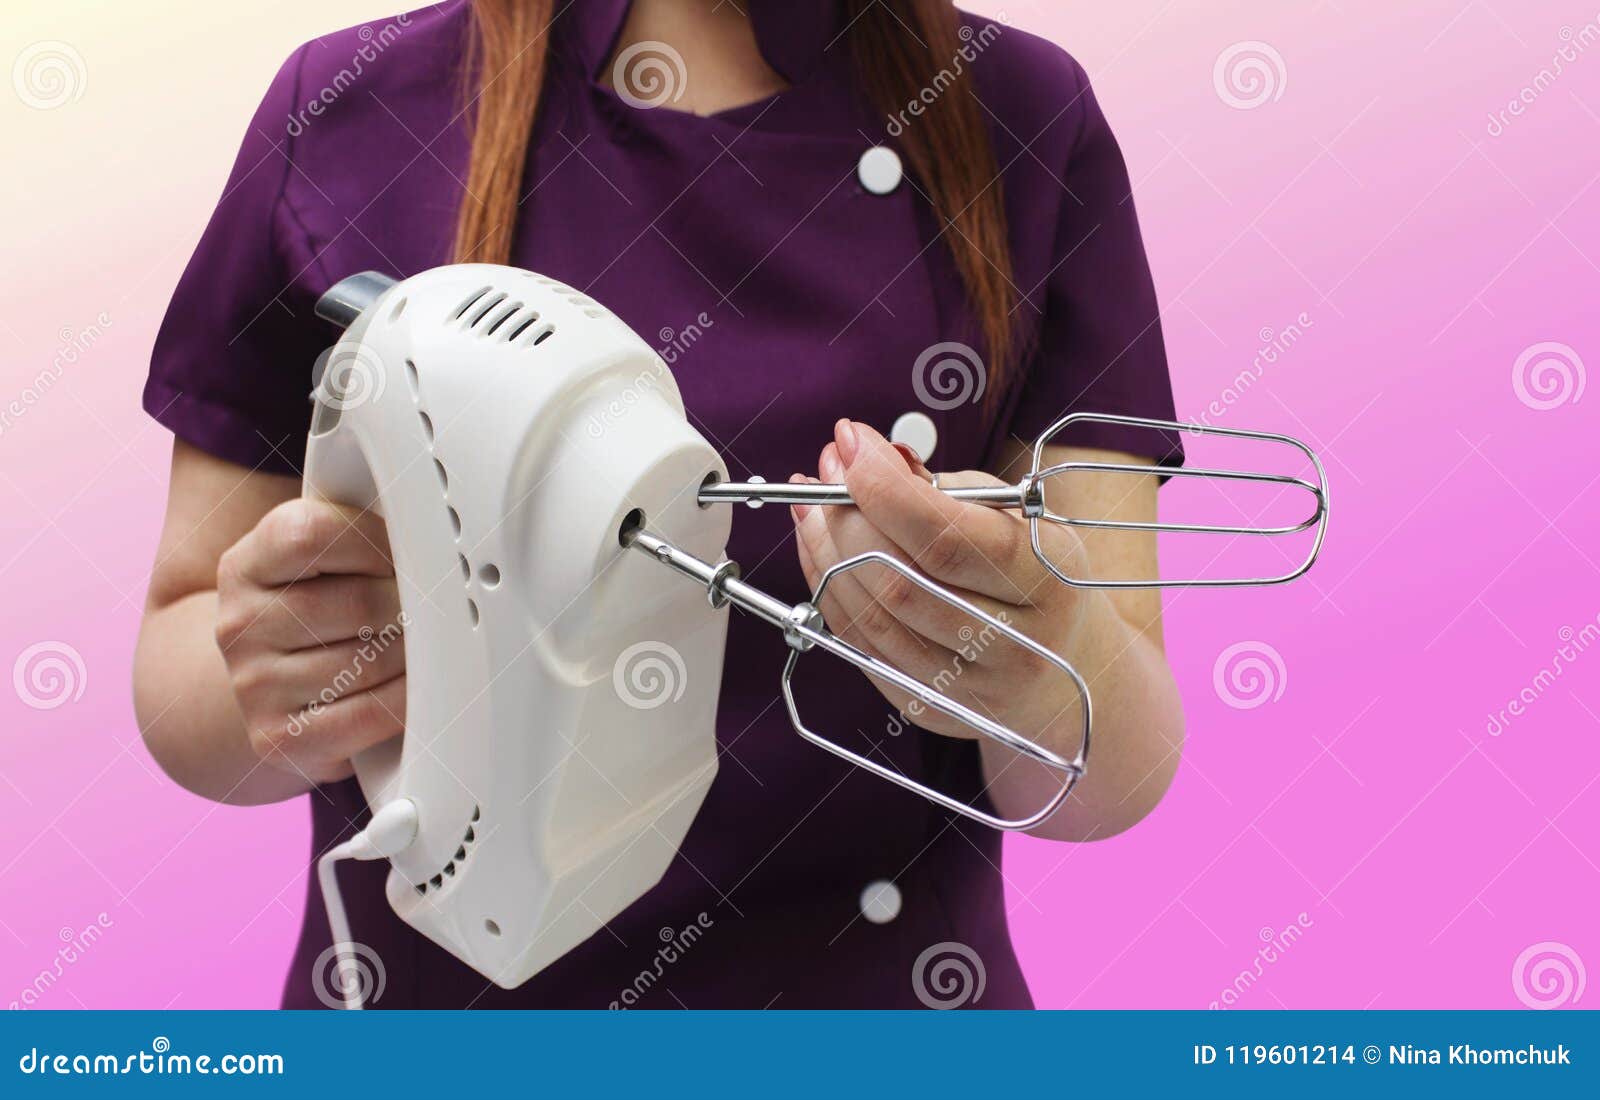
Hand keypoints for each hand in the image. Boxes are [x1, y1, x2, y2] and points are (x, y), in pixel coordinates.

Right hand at [214, 498, 405, 784]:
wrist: (269, 683)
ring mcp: (253, 684)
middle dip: (409, 606)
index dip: (376, 542)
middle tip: (429, 609)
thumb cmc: (316, 610)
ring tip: (416, 647)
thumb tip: (432, 540)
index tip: (402, 555)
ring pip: (371, 660)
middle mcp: (239, 624)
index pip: (313, 533)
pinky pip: (369, 713)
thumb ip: (361, 536)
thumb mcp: (323, 559)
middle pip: (359, 603)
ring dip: (412, 655)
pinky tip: (412, 686)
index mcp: (246, 565)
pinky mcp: (276, 737)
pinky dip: (406, 699)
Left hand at [790, 420, 1089, 743]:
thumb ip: (946, 490)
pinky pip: (859, 644)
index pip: (945, 537)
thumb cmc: (1036, 575)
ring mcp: (968, 689)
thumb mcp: (1021, 519)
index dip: (882, 487)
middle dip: (846, 514)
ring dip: (826, 549)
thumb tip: (865, 455)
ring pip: (870, 615)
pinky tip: (820, 546)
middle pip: (898, 579)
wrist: (1072, 670)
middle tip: (828, 466)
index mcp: (1046, 581)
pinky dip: (829, 588)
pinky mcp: (929, 709)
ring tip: (814, 502)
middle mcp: (1014, 646)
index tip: (850, 440)